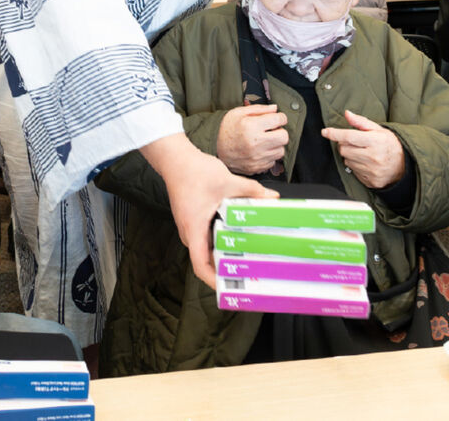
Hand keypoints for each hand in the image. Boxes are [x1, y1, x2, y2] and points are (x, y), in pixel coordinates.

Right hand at [141, 133, 278, 286]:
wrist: (174, 158)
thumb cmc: (193, 172)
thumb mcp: (228, 182)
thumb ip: (252, 192)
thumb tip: (273, 198)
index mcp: (194, 229)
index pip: (201, 266)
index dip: (215, 282)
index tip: (230, 290)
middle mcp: (190, 232)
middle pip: (206, 260)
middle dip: (225, 269)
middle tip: (248, 274)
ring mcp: (190, 226)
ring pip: (207, 248)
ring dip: (224, 253)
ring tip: (245, 256)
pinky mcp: (193, 219)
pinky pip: (206, 236)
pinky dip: (220, 239)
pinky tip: (237, 233)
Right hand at [216, 104, 288, 174]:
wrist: (214, 148)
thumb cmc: (226, 129)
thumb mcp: (238, 113)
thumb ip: (259, 109)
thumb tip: (275, 108)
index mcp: (251, 126)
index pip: (279, 120)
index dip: (280, 117)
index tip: (277, 118)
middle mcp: (255, 143)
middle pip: (284, 137)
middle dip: (280, 131)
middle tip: (272, 130)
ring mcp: (256, 157)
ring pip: (280, 151)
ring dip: (276, 145)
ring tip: (265, 141)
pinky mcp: (256, 167)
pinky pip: (273, 162)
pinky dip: (269, 155)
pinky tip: (260, 150)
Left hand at [321, 110, 404, 188]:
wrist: (405, 166)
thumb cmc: (390, 145)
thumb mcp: (379, 130)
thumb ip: (361, 122)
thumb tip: (347, 114)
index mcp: (376, 141)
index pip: (349, 136)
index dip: (335, 133)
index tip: (325, 132)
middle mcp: (373, 157)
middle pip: (344, 149)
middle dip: (345, 144)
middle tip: (356, 143)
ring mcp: (371, 170)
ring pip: (346, 160)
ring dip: (350, 155)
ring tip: (363, 153)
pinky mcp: (370, 181)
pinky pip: (352, 171)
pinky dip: (355, 165)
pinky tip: (365, 163)